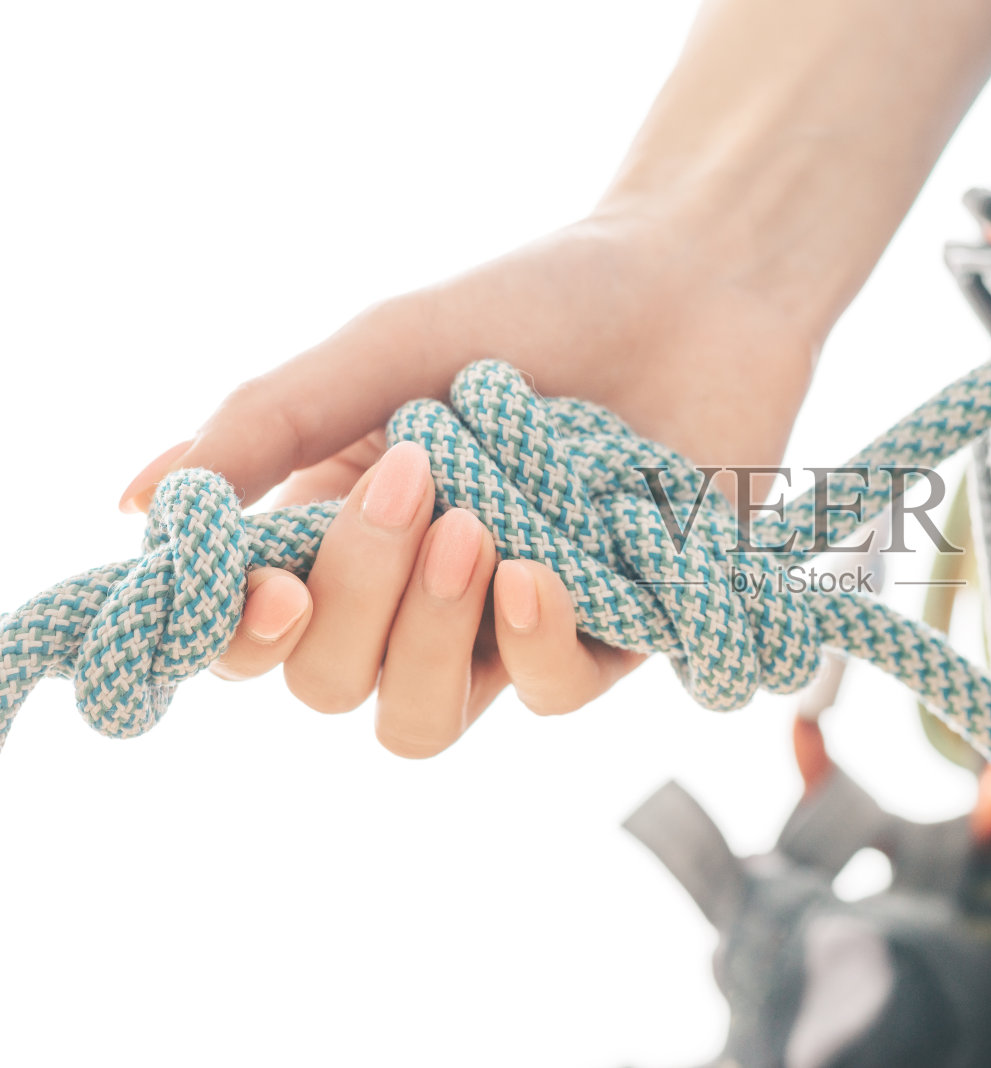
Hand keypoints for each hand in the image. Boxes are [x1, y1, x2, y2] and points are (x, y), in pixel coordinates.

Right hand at [119, 216, 815, 754]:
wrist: (691, 286)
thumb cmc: (535, 308)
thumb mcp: (385, 351)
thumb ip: (270, 424)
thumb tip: (134, 502)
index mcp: (348, 528)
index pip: (262, 630)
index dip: (246, 633)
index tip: (271, 585)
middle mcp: (421, 594)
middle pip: (335, 686)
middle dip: (356, 605)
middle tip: (412, 487)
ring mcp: (514, 626)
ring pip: (425, 718)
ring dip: (430, 636)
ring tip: (477, 530)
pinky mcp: (613, 635)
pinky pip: (552, 695)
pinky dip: (535, 639)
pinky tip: (542, 573)